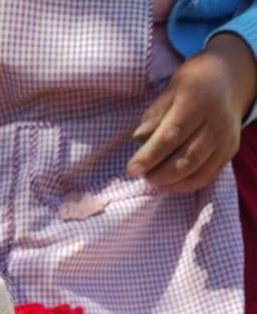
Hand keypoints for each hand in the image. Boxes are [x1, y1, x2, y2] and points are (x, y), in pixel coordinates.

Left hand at [126, 33, 256, 192]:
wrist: (229, 81)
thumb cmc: (193, 85)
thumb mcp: (171, 90)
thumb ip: (154, 115)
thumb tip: (138, 138)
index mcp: (197, 101)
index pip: (171, 135)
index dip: (150, 156)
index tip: (132, 169)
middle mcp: (216, 122)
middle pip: (185, 159)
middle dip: (158, 173)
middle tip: (141, 175)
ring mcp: (225, 139)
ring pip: (196, 172)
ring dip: (170, 182)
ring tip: (153, 178)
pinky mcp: (229, 152)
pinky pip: (205, 177)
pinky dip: (184, 185)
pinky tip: (169, 183)